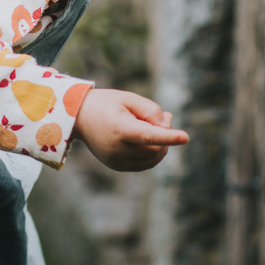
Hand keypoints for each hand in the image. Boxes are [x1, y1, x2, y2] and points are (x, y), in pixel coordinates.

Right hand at [72, 88, 189, 171]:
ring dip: (162, 144)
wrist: (78, 117)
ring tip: (157, 124)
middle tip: (168, 116)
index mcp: (120, 129)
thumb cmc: (105, 103)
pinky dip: (153, 153)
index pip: (149, 136)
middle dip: (166, 134)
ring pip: (152, 159)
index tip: (186, 137)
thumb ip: (150, 110)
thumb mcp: (127, 98)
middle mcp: (118, 149)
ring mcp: (117, 161)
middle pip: (155, 148)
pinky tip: (150, 138)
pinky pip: (144, 164)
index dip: (168, 137)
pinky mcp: (117, 166)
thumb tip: (166, 127)